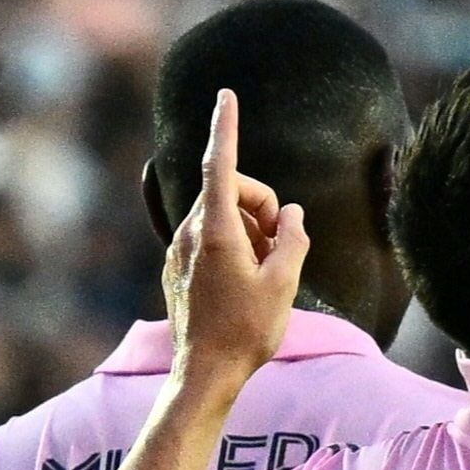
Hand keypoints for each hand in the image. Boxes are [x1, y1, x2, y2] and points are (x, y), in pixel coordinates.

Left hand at [166, 88, 307, 391]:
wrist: (204, 373)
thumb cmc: (247, 332)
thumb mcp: (285, 283)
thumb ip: (292, 239)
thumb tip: (290, 215)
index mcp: (217, 231)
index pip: (221, 166)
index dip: (226, 128)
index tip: (226, 96)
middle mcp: (190, 233)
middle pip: (232, 192)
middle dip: (262, 208)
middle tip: (280, 248)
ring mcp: (179, 250)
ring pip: (222, 216)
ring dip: (250, 231)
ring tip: (263, 273)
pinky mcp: (176, 266)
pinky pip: (209, 238)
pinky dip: (233, 247)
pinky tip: (243, 284)